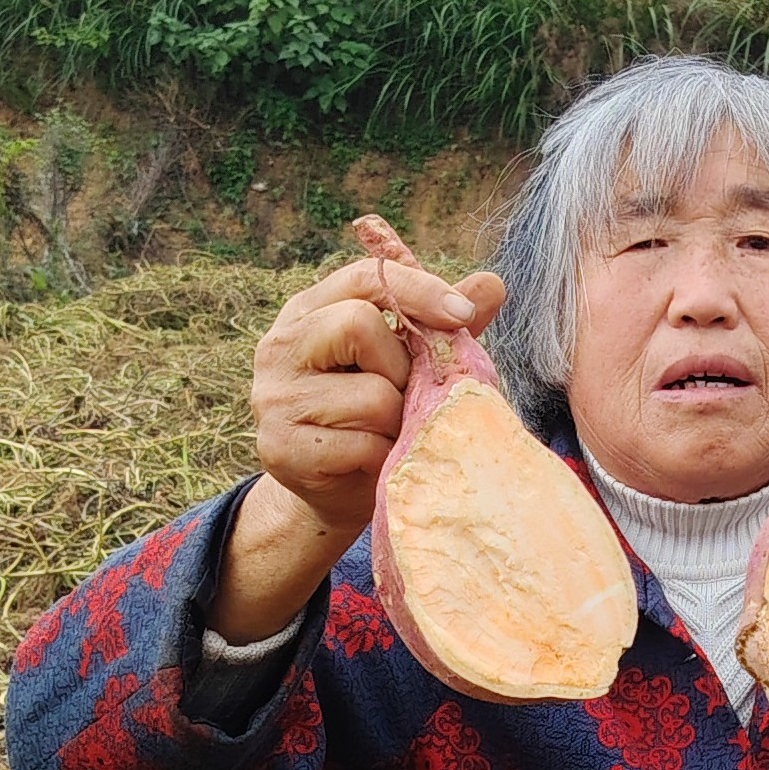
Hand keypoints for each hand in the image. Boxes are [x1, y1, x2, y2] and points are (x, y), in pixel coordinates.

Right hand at [214, 245, 500, 639]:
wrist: (336, 492)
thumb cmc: (377, 415)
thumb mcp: (408, 363)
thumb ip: (442, 326)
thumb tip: (493, 283)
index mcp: (307, 311)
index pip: (364, 277)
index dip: (418, 290)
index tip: (461, 316)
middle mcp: (280, 346)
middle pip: (357, 324)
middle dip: (401, 364)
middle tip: (401, 393)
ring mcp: (275, 398)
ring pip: (371, 394)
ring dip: (399, 419)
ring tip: (389, 432)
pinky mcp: (282, 448)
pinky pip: (364, 445)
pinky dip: (386, 457)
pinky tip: (377, 461)